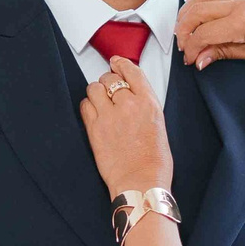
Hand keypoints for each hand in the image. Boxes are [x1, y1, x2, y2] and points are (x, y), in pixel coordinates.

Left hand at [79, 56, 176, 192]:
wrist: (141, 183)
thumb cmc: (154, 163)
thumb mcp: (159, 126)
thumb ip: (144, 107)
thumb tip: (131, 96)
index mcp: (148, 103)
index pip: (132, 71)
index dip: (121, 64)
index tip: (116, 62)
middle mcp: (128, 105)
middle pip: (110, 78)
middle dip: (108, 82)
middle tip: (109, 91)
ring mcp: (109, 115)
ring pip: (94, 88)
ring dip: (97, 93)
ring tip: (101, 103)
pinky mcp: (94, 128)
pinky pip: (85, 105)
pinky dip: (88, 106)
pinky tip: (94, 114)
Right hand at [175, 0, 244, 68]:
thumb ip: (222, 53)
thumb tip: (198, 59)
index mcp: (244, 21)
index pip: (204, 33)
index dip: (192, 49)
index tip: (190, 61)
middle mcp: (240, 3)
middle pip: (196, 11)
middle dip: (184, 31)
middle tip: (184, 49)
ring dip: (187, 13)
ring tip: (185, 32)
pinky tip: (193, 6)